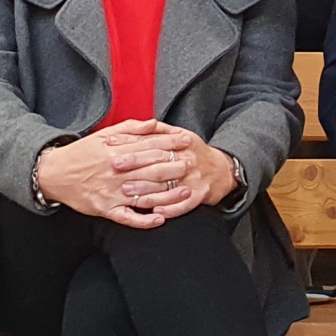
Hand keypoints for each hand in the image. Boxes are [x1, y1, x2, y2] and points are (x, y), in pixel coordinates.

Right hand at [32, 121, 209, 227]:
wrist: (53, 173)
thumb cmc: (82, 153)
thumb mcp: (103, 134)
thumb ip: (130, 129)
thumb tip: (154, 123)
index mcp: (116, 151)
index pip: (149, 146)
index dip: (170, 142)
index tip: (187, 140)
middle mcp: (116, 172)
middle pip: (151, 169)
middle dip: (175, 166)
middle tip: (193, 164)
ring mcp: (111, 192)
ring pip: (144, 194)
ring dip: (168, 194)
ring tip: (187, 192)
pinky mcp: (105, 209)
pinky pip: (127, 217)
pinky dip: (144, 220)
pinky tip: (161, 219)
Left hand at [99, 120, 239, 217]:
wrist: (222, 170)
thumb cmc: (195, 153)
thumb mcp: (181, 135)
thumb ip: (161, 130)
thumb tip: (142, 124)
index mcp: (181, 144)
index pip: (152, 144)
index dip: (131, 146)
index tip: (112, 147)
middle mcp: (187, 160)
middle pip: (158, 165)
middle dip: (136, 168)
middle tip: (116, 171)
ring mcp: (194, 179)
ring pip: (168, 187)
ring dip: (147, 192)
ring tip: (128, 194)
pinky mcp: (201, 195)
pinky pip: (184, 205)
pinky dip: (170, 209)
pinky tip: (155, 212)